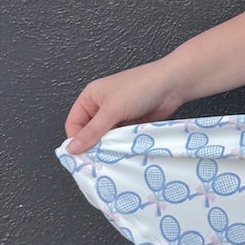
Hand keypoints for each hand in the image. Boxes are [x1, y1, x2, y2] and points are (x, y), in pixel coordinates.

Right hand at [62, 58, 189, 155]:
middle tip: (98, 159)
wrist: (172, 85)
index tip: (82, 156)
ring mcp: (117, 116)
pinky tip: (124, 152)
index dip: (76, 139)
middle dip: (94, 145)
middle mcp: (101, 107)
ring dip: (110, 146)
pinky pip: (120, 139)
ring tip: (113, 155)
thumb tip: (71, 148)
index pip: (74, 123)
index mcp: (90, 97)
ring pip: (106, 138)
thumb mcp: (112, 110)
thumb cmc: (140, 87)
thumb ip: (92, 131)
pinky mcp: (131, 124)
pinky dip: (122, 146)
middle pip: (90, 133)